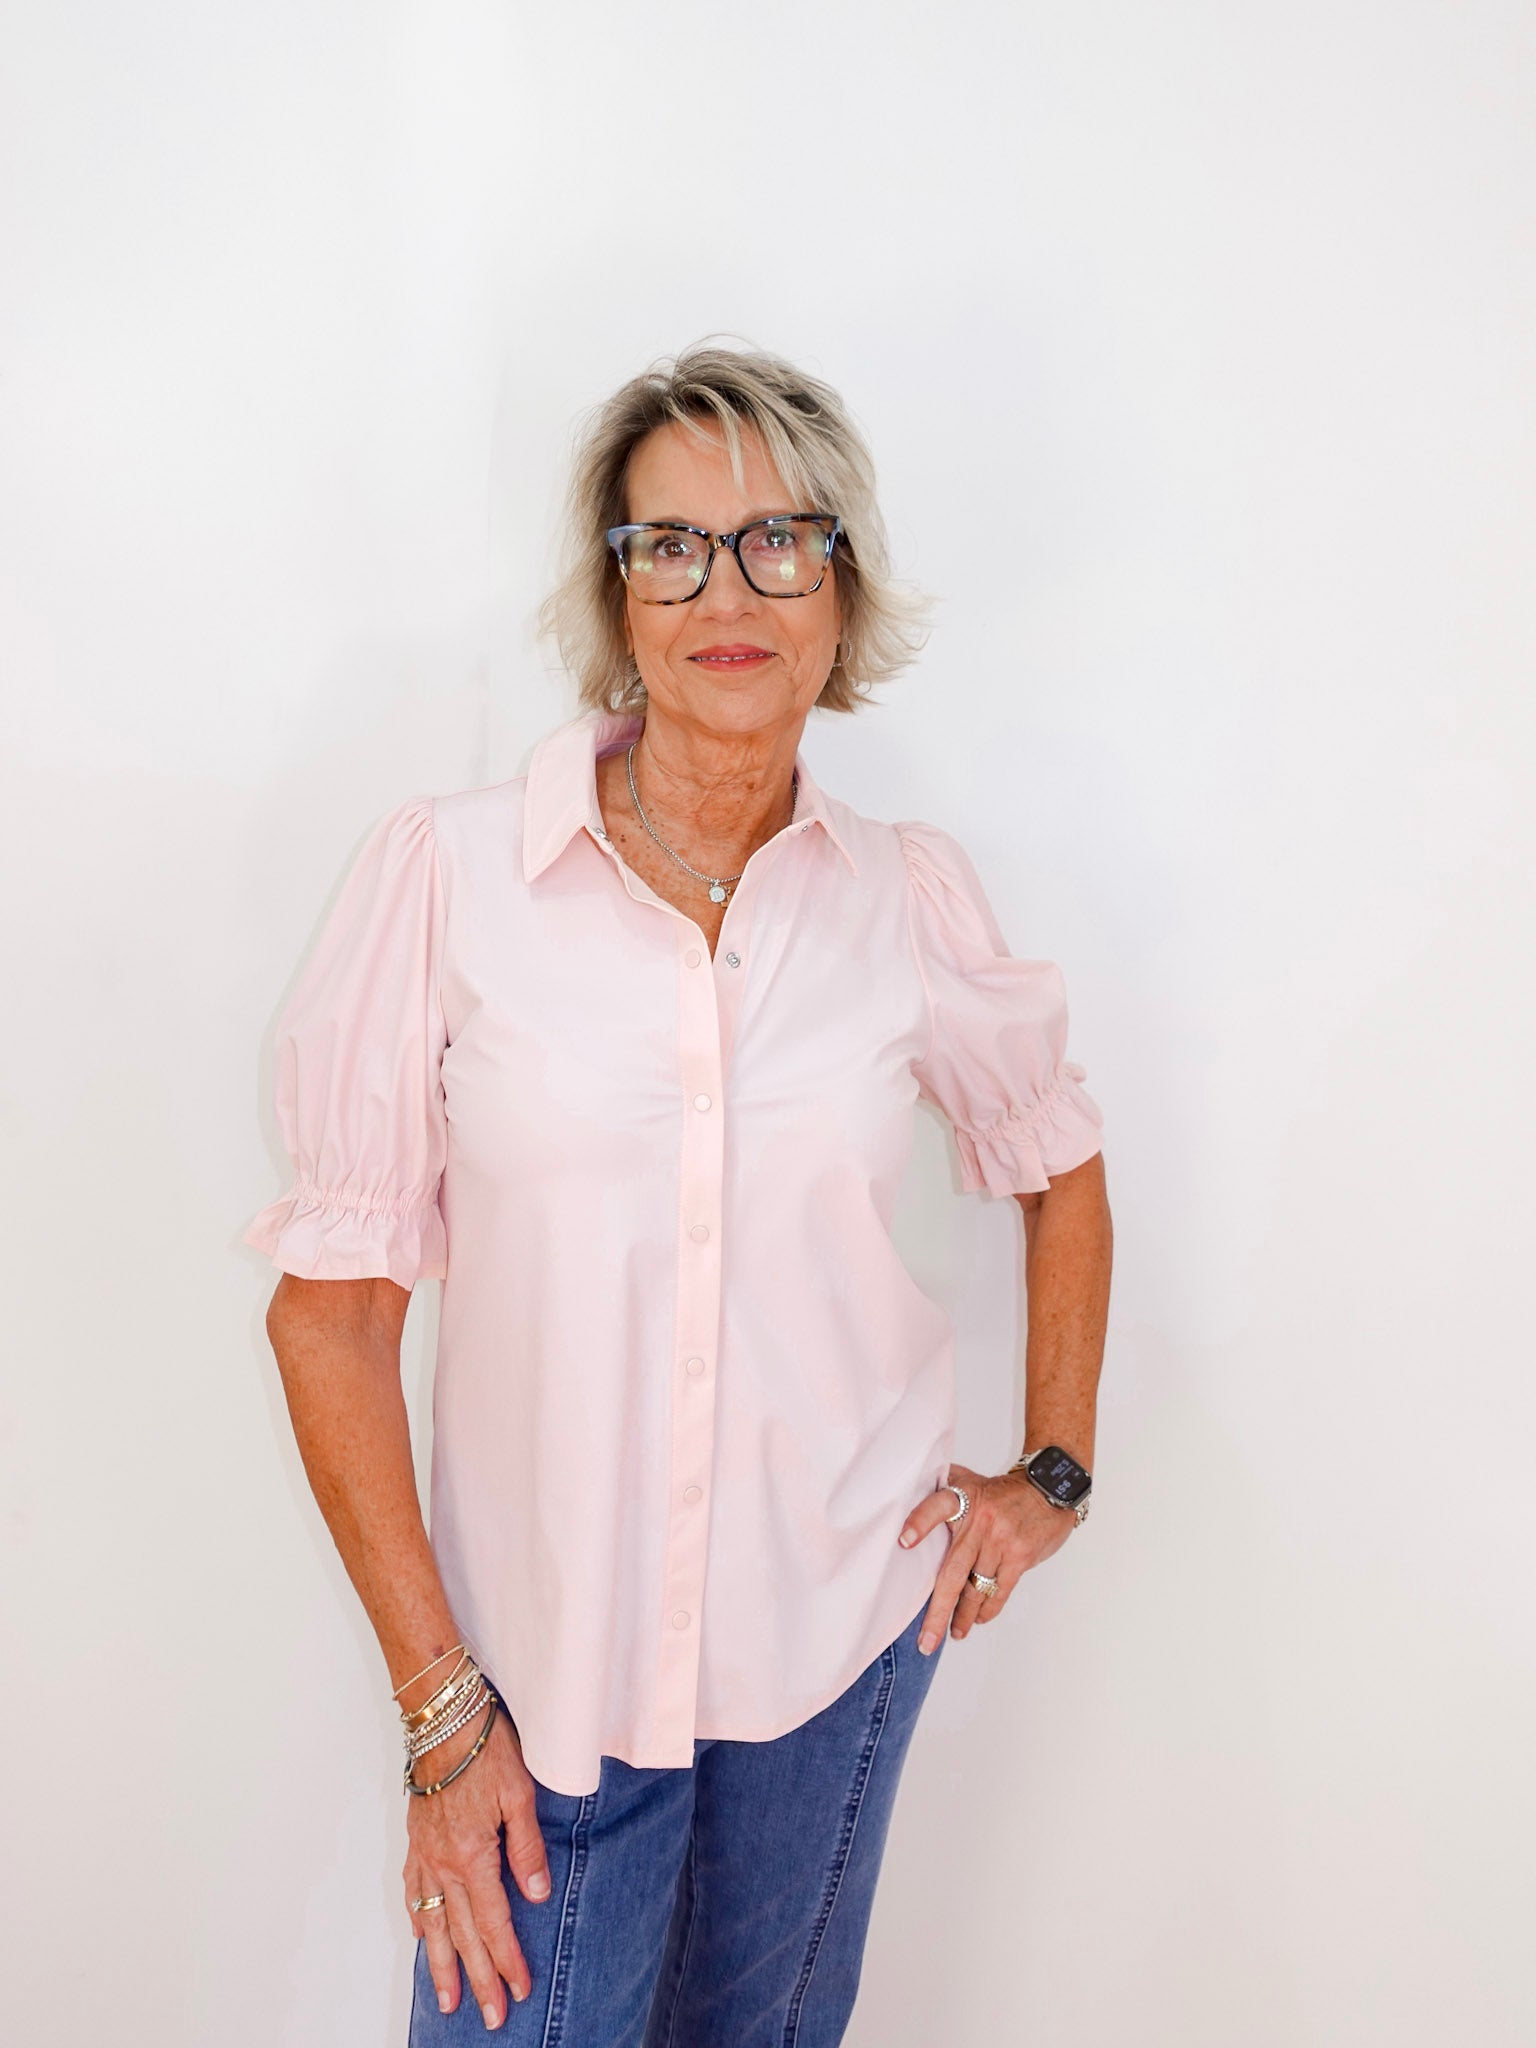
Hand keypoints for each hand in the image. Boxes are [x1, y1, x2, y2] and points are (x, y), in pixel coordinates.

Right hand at [402, 1703, 552, 2028]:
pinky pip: (414, 1891)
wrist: (442, 1718)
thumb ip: (526, 1847)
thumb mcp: (519, 1792)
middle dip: (478, 1978)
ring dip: (442, 1964)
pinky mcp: (416, 1840)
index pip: (494, 1922)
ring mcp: (425, 1855)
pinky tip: (422, 1936)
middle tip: (489, 2016)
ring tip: (448, 1998)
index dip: (508, 1959)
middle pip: (463, 1934)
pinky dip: (419, 1919)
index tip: (519, 1988)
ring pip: (433, 1923)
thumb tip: (536, 1894)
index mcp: (473, 1856)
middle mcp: (444, 1864)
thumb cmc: (484, 1747)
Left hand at [899, 1459, 1076, 1654]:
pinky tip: (978, 1618)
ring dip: (963, 1615)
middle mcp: (980, 1520)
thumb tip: (907, 1498)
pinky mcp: (1020, 1556)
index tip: (904, 1542)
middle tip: (926, 1639)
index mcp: (964, 1497)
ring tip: (953, 1633)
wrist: (1050, 1488)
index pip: (937, 1506)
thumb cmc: (1003, 1491)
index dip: (920, 1522)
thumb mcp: (970, 1479)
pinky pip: (1000, 1590)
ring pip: (976, 1587)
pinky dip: (988, 1608)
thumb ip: (943, 1488)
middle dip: (938, 1609)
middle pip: (953, 1570)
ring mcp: (1001, 1541)